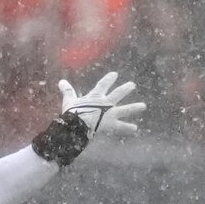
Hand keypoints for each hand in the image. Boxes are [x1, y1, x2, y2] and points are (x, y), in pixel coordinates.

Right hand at [32, 72, 146, 165]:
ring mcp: (110, 114)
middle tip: (132, 85)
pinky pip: (121, 127)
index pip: (103, 85)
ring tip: (143, 106)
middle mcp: (106, 103)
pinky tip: (135, 129)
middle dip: (125, 89)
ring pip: (125, 109)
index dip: (109, 79)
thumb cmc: (72, 112)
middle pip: (118, 94)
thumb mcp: (69, 100)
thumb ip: (67, 91)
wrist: (78, 125)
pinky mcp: (112, 124)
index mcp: (95, 96)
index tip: (115, 74)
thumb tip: (61, 81)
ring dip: (134, 107)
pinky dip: (128, 128)